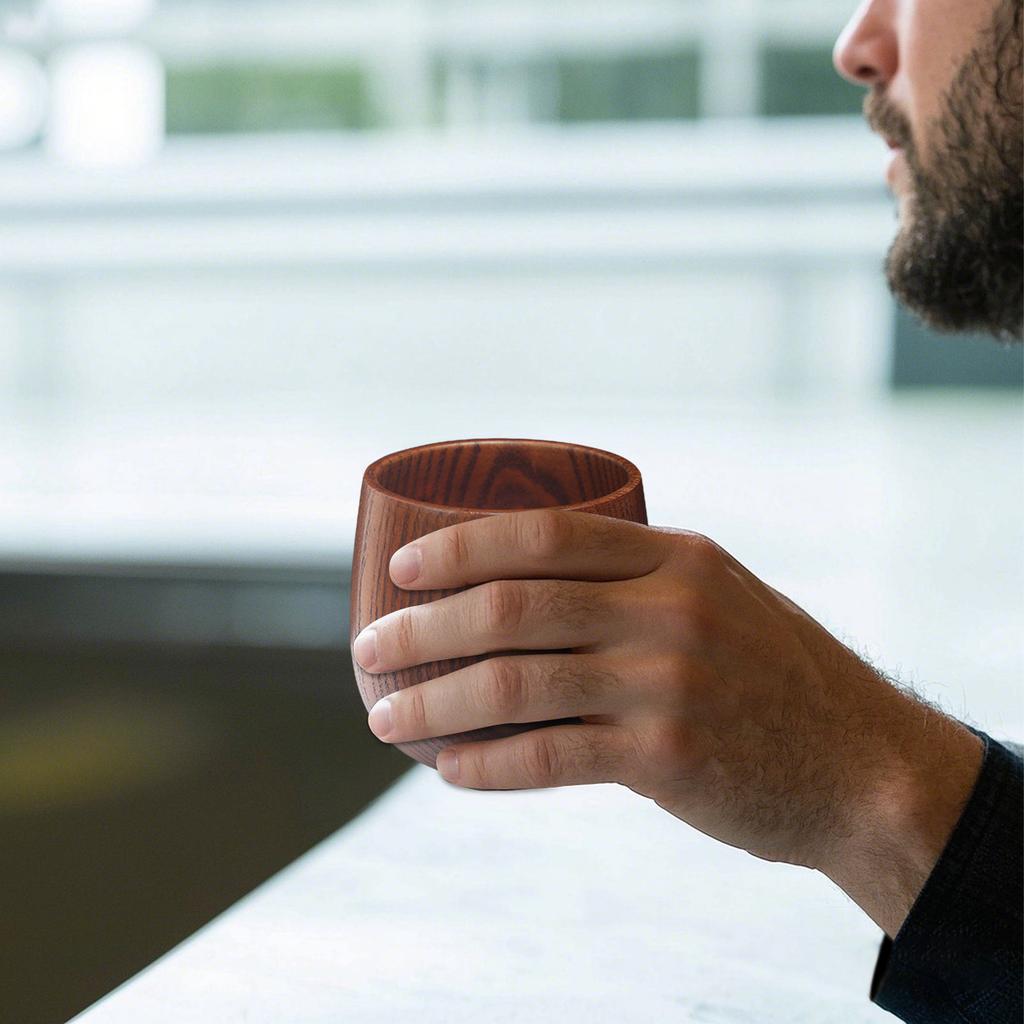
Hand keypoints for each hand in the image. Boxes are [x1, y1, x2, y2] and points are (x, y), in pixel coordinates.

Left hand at [353, 508, 983, 935]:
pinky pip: (547, 757)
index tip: (399, 571)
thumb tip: (526, 589)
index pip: (541, 535)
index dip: (458, 549)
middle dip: (422, 628)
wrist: (861, 764)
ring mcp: (667, 683)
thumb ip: (635, 583)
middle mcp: (669, 608)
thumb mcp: (718, 596)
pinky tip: (446, 770)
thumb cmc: (774, 674)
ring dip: (431, 702)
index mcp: (675, 555)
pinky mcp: (666, 757)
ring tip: (383, 717)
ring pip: (512, 684)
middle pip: (511, 607)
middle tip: (368, 648)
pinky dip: (483, 765)